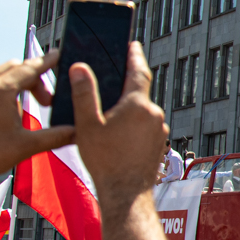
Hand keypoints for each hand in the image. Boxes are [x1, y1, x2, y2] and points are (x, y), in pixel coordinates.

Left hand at [0, 53, 73, 195]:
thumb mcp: (27, 146)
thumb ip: (55, 136)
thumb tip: (77, 132)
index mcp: (0, 90)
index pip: (29, 68)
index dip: (46, 62)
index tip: (56, 55)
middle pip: (13, 68)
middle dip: (31, 78)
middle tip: (43, 99)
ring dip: (13, 86)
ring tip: (20, 111)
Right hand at [67, 42, 169, 200]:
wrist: (125, 195)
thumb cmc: (105, 161)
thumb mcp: (88, 125)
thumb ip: (84, 93)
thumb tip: (80, 67)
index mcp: (138, 105)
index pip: (138, 71)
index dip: (133, 55)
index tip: (132, 44)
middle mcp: (154, 115)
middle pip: (139, 92)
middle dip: (125, 86)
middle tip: (110, 80)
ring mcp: (159, 131)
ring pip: (142, 111)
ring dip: (128, 109)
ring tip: (108, 113)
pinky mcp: (159, 144)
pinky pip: (145, 126)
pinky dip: (133, 124)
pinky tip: (117, 133)